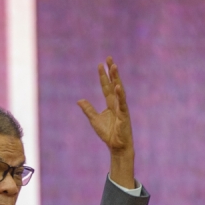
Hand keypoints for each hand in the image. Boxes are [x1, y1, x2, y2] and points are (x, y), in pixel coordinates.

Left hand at [77, 57, 135, 187]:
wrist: (116, 146)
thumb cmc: (108, 134)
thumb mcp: (94, 120)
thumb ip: (88, 109)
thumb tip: (79, 100)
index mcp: (110, 104)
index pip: (106, 87)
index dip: (103, 76)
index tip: (100, 64)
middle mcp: (117, 103)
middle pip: (114, 83)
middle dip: (111, 71)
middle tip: (109, 58)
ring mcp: (122, 108)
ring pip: (119, 90)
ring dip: (116, 78)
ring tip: (114, 66)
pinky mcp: (124, 115)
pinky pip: (122, 103)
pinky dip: (119, 94)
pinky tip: (117, 86)